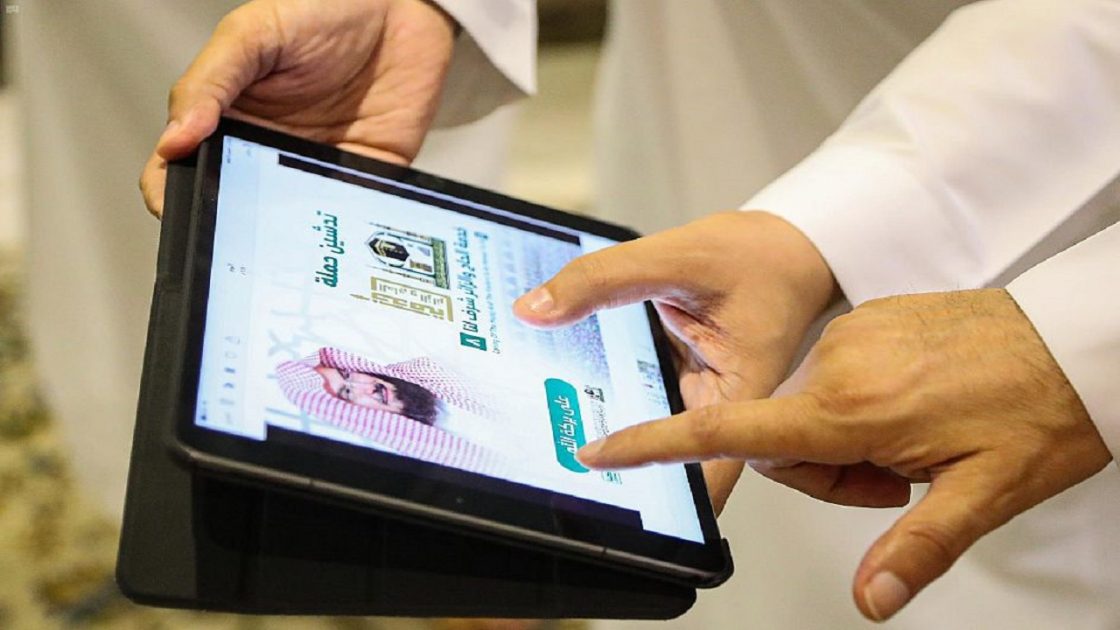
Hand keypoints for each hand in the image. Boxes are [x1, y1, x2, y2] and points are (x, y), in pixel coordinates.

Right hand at [140, 0, 455, 215]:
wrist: (399, 7)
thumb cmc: (321, 9)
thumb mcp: (253, 33)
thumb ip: (211, 80)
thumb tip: (173, 139)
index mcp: (230, 117)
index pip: (183, 167)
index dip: (171, 194)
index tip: (173, 211)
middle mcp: (268, 149)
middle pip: (235, 207)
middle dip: (229, 230)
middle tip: (233, 242)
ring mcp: (315, 167)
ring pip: (291, 223)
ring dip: (288, 240)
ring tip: (283, 248)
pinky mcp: (364, 175)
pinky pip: (350, 212)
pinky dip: (345, 229)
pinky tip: (339, 236)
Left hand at [513, 211, 837, 511]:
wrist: (784, 248)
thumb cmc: (756, 256)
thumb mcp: (677, 254)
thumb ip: (605, 279)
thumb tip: (536, 309)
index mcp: (746, 396)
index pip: (703, 477)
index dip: (658, 500)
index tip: (602, 491)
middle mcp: (728, 413)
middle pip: (672, 471)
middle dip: (618, 476)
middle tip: (557, 469)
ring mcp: (704, 403)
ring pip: (653, 443)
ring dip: (610, 441)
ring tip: (552, 443)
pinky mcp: (686, 388)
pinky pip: (644, 407)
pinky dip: (612, 401)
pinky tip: (573, 396)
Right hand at [575, 288, 1111, 620]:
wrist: (1076, 335)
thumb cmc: (1039, 406)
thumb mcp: (986, 491)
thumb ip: (918, 545)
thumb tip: (872, 599)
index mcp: (851, 405)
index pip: (731, 429)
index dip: (658, 443)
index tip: (605, 447)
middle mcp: (838, 363)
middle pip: (778, 437)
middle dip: (822, 472)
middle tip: (898, 481)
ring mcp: (852, 337)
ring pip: (806, 410)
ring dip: (843, 441)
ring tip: (916, 449)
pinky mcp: (867, 324)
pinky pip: (832, 377)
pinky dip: (856, 407)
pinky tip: (913, 413)